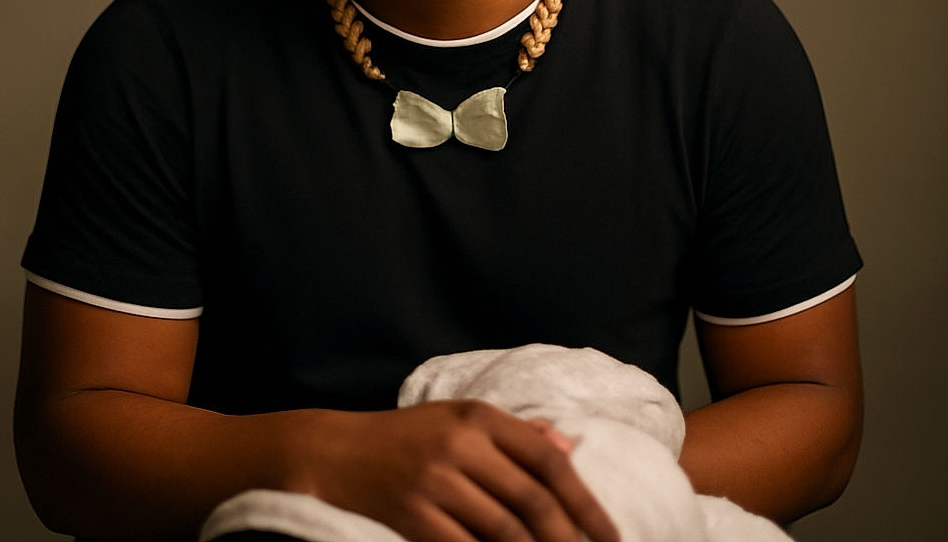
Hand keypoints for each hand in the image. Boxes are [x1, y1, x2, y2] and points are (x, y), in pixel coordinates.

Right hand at [290, 401, 617, 541]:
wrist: (337, 452)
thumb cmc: (407, 436)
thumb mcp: (458, 418)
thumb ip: (515, 432)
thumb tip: (569, 450)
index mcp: (477, 417)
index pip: (546, 459)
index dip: (584, 500)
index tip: (611, 535)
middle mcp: (460, 446)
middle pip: (532, 501)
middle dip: (570, 540)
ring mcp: (434, 482)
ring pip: (503, 533)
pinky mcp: (410, 515)